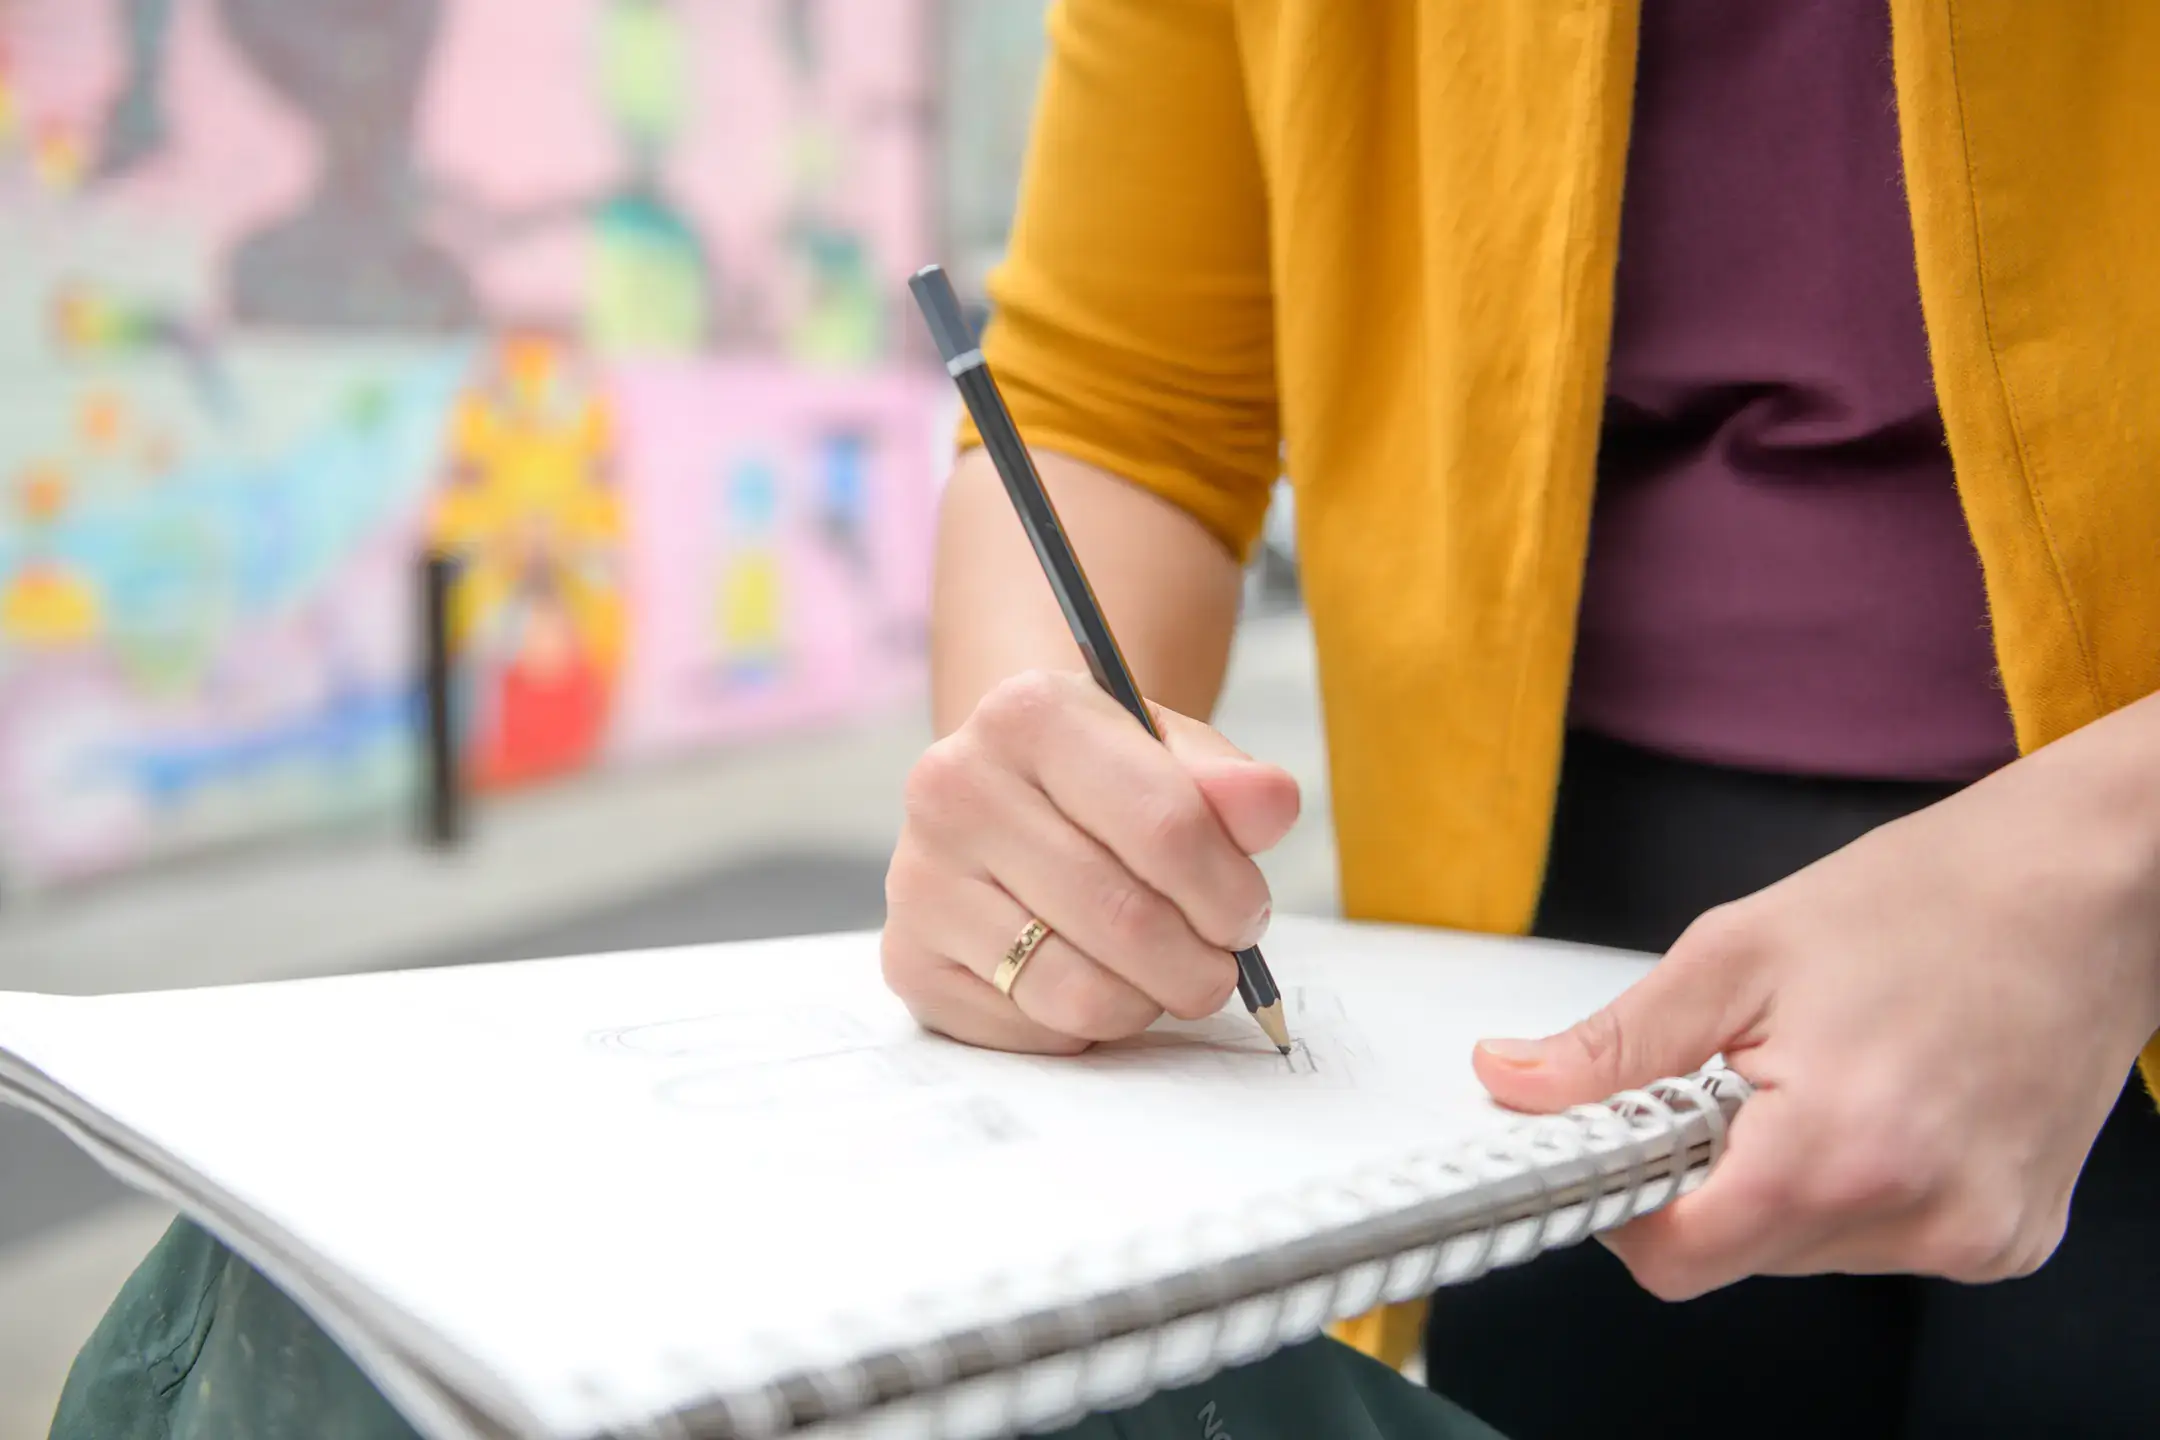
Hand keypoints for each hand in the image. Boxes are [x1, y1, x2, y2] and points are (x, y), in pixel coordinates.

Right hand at [883, 670, 1300, 1053]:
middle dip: (1200, 965)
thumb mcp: (1173, 757)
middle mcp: (954, 786)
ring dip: (1145, 1002)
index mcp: (1029, 713)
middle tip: (1219, 968)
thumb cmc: (1105, 781)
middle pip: (1124, 918)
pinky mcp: (907, 959)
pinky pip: (1030, 1032)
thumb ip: (1232, 784)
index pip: (1165, 827)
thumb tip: (1270, 806)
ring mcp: (918, 877)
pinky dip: (1082, 1027)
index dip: (1229, 891)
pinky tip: (1086, 977)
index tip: (1248, 916)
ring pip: (1076, 992)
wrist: (1009, 796)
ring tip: (1156, 975)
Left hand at [1474, 708, 2159, 1299]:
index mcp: (1839, 1151)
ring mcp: (1975, 1239)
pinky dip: (1857, 1185)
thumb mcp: (1739, 952)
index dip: (1624, 1205)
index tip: (1613, 1148)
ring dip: (1785, 1179)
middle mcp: (1920, 1216)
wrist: (2087, 887)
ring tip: (1828, 1073)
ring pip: (1807, 1250)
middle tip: (1740, 1075)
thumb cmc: (1934, 900)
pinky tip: (1887, 1102)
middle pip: (1740, 1252)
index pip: (1677, 1258)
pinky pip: (1885, 1241)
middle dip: (1710, 1174)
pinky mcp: (2010, 1240)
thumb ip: (1617, 1042)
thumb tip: (1515, 1080)